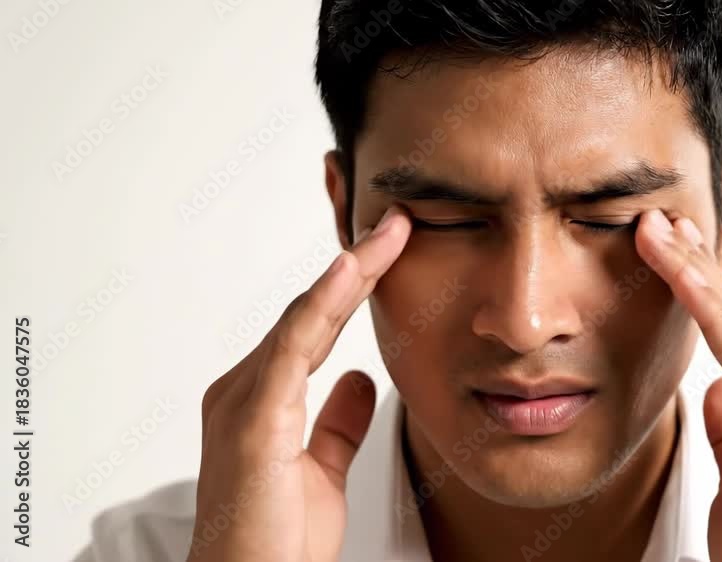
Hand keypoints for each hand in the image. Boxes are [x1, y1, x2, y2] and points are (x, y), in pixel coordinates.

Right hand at [186, 206, 410, 561]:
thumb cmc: (277, 540)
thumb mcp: (323, 471)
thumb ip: (337, 423)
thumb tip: (361, 379)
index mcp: (260, 401)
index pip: (314, 328)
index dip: (350, 290)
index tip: (390, 253)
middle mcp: (244, 389)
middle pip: (309, 312)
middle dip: (355, 267)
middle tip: (396, 224)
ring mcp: (243, 399)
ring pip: (304, 319)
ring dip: (348, 272)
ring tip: (388, 233)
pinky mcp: (253, 418)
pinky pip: (294, 346)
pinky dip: (323, 304)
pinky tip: (353, 272)